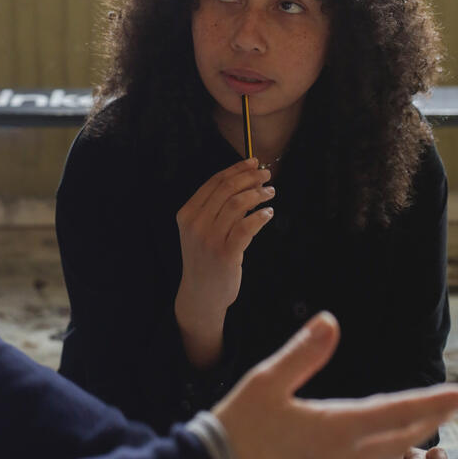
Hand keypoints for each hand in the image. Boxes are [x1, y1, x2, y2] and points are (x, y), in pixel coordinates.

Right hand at [174, 157, 273, 366]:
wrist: (200, 295)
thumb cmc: (204, 259)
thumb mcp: (199, 230)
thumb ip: (215, 208)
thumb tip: (245, 181)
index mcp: (187, 213)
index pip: (214, 182)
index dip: (236, 169)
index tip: (252, 163)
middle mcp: (196, 224)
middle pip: (227, 189)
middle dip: (249, 178)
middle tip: (266, 176)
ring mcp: (210, 239)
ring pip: (238, 204)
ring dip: (258, 194)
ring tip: (270, 193)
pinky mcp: (226, 254)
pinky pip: (247, 227)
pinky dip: (260, 216)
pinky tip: (268, 213)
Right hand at [213, 312, 457, 458]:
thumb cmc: (240, 430)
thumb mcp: (266, 382)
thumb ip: (303, 352)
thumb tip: (331, 321)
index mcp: (337, 428)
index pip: (397, 411)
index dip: (432, 401)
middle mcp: (344, 456)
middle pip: (400, 438)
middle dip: (427, 419)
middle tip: (451, 404)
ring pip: (383, 453)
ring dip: (406, 434)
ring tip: (419, 421)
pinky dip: (379, 447)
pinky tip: (370, 442)